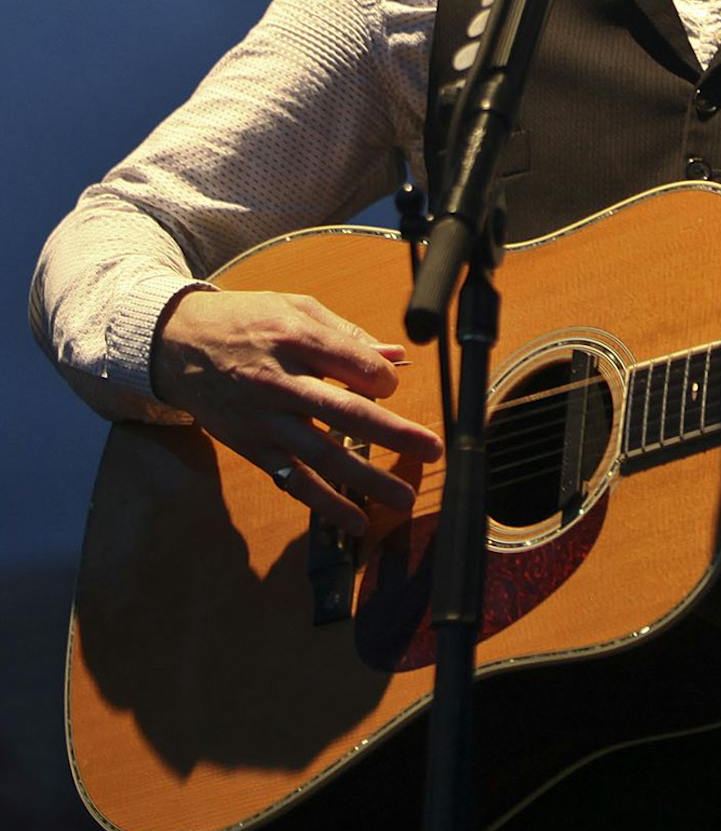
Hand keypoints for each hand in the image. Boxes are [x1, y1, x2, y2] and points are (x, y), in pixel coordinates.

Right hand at [152, 288, 444, 536]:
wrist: (177, 344)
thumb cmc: (246, 320)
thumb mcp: (296, 309)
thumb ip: (347, 335)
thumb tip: (395, 356)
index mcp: (296, 339)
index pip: (356, 365)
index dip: (384, 378)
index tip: (391, 384)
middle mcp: (281, 382)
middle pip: (345, 412)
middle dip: (394, 433)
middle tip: (433, 449)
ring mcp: (265, 420)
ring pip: (322, 454)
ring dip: (366, 479)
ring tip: (404, 498)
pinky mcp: (253, 447)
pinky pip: (291, 480)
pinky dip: (324, 503)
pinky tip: (355, 521)